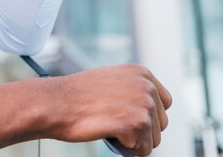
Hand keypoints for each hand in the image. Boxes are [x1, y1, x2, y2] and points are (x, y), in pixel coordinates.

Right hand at [47, 64, 171, 155]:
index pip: (164, 102)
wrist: (58, 102)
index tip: (132, 118)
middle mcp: (147, 86)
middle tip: (116, 124)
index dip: (149, 115)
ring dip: (134, 141)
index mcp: (142, 73)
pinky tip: (110, 135)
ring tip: (111, 127)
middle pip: (161, 124)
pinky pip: (143, 151)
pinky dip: (128, 149)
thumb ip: (132, 88)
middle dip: (141, 130)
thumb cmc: (79, 94)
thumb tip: (147, 108)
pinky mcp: (137, 124)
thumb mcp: (112, 80)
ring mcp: (144, 105)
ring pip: (153, 139)